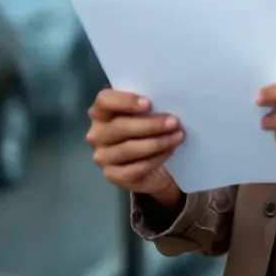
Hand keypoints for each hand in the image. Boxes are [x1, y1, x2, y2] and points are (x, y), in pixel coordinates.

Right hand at [87, 89, 183, 205]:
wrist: (154, 166)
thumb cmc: (148, 132)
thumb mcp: (147, 114)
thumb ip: (148, 107)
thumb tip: (165, 101)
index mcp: (101, 112)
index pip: (104, 101)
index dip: (125, 101)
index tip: (149, 103)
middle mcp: (97, 134)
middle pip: (120, 126)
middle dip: (150, 124)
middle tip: (174, 122)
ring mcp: (102, 157)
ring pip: (129, 148)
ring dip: (157, 141)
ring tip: (178, 136)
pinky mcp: (113, 175)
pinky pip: (136, 167)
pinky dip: (156, 158)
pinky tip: (170, 150)